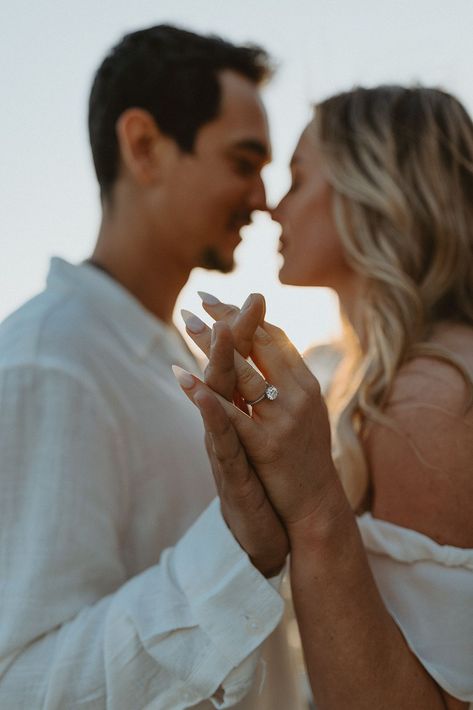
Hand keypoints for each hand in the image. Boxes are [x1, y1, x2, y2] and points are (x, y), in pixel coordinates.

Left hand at [177, 294, 349, 544]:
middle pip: (258, 347)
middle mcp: (298, 395)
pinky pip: (230, 416)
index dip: (247, 316)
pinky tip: (183, 377)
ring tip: (188, 321)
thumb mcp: (302, 412)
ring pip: (243, 372)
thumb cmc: (306, 458)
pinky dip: (206, 395)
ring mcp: (284, 419)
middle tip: (198, 298)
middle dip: (227, 320)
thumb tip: (269, 350)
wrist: (319, 507)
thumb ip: (288, 381)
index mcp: (306, 384)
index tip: (220, 300)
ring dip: (213, 345)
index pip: (274, 339)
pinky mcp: (267, 446)